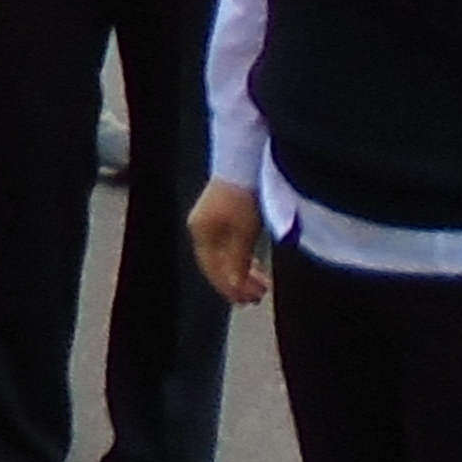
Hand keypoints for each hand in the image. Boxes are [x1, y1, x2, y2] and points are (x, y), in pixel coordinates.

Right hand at [188, 178, 269, 309]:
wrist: (244, 161)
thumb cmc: (242, 196)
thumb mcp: (243, 232)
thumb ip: (237, 261)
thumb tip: (234, 286)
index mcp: (201, 232)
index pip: (211, 269)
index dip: (229, 287)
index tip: (249, 299)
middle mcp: (201, 227)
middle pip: (216, 263)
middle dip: (237, 282)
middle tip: (258, 295)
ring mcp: (210, 219)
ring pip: (223, 255)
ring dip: (241, 271)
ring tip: (260, 282)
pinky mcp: (221, 213)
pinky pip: (228, 245)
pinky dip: (241, 257)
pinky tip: (255, 262)